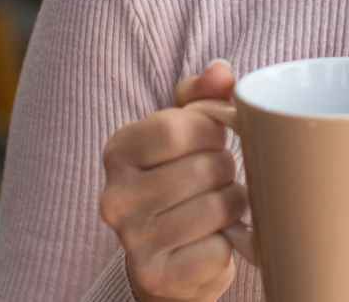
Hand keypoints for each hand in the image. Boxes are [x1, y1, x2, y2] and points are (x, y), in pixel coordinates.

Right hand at [100, 60, 256, 301]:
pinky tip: (214, 239)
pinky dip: (229, 243)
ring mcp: (132, 240)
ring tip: (222, 206)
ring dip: (234, 205)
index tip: (214, 139)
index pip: (178, 126)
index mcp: (118, 151)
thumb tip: (221, 72)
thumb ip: (202, 95)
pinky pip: (218, 248)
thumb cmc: (181, 180)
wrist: (167, 260)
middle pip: (205, 167)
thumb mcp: (185, 131)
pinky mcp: (155, 275)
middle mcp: (115, 197)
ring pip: (217, 207)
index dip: (212, 130)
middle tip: (220, 178)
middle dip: (227, 170)